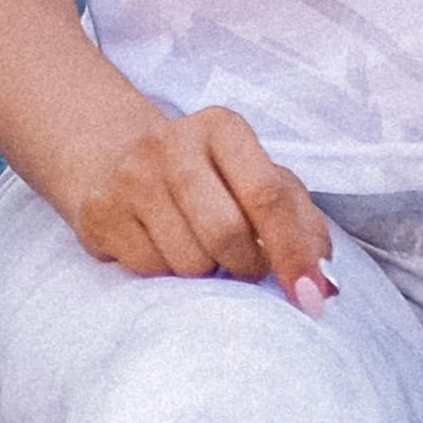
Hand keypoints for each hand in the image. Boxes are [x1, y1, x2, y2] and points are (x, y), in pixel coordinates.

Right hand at [54, 105, 333, 305]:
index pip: (268, 196)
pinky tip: (162, 246)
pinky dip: (166, 272)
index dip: (294, 252)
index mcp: (221, 128)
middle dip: (246, 266)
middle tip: (245, 266)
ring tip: (199, 249)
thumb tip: (323, 286)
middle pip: (226, 234)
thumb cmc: (207, 177)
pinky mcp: (98, 214)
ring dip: (205, 272)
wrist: (112, 155)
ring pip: (188, 262)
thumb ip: (302, 224)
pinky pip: (149, 270)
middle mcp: (170, 144)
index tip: (310, 293)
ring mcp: (128, 178)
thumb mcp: (259, 179)